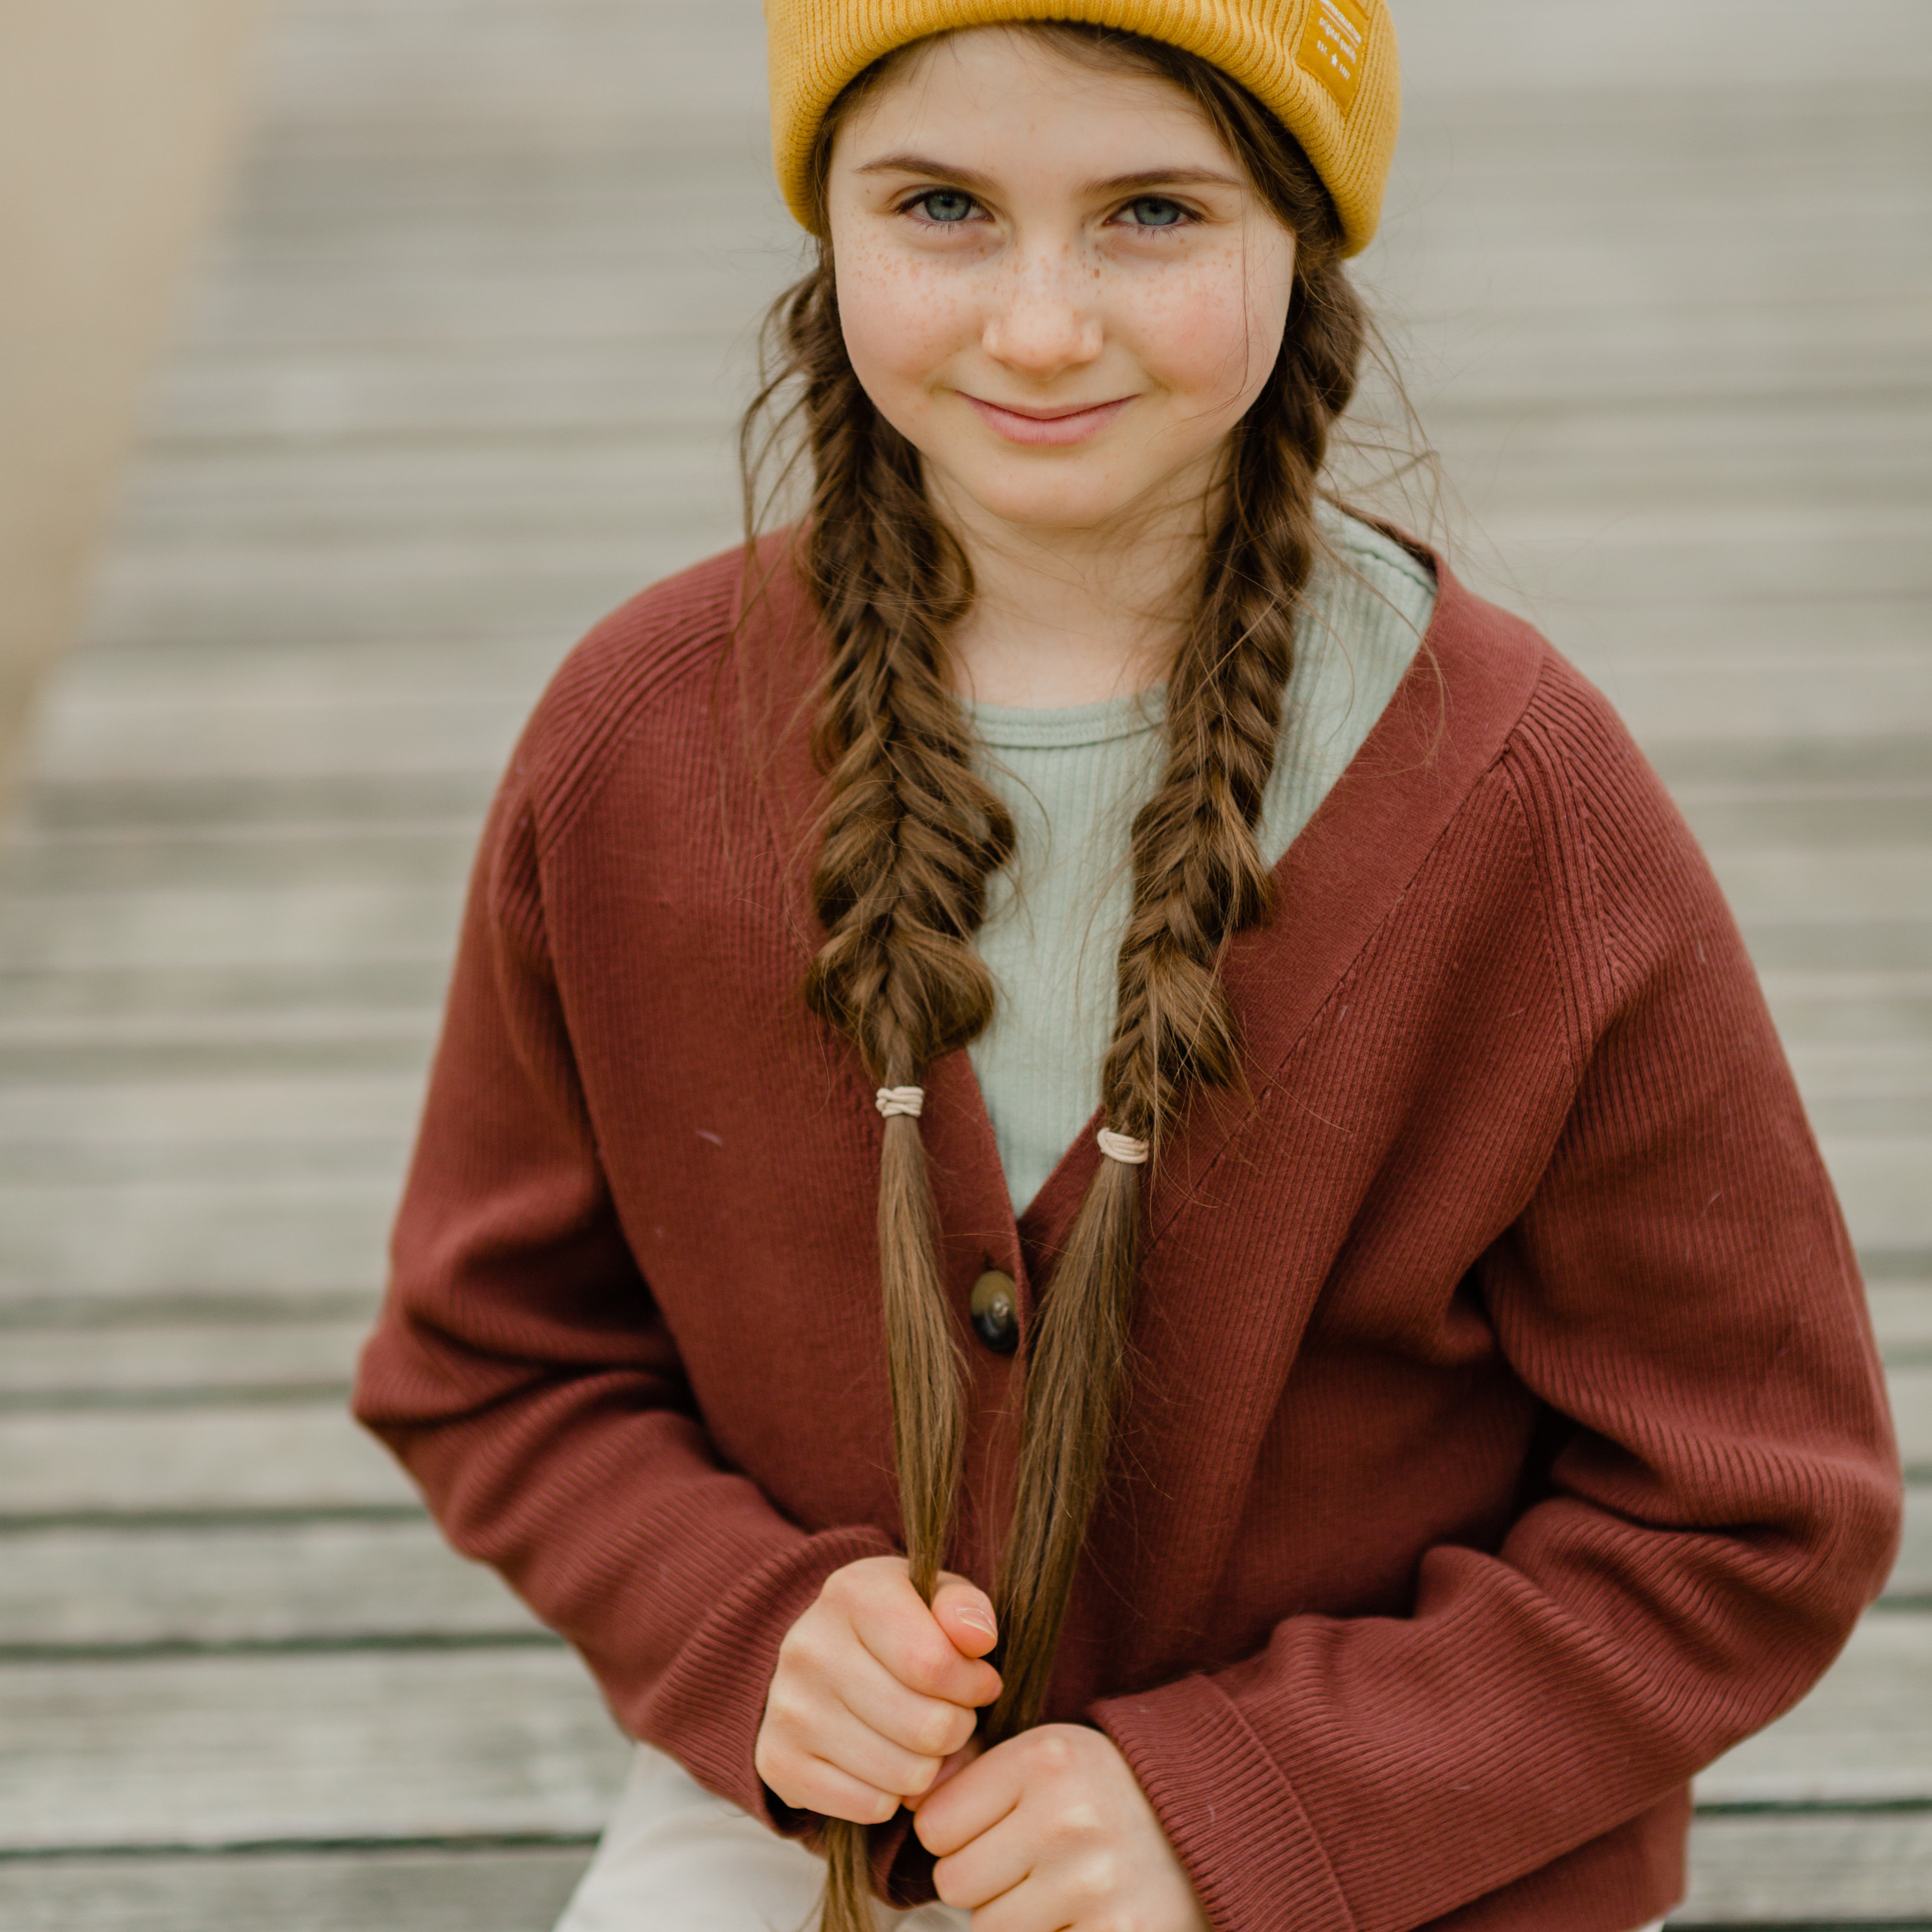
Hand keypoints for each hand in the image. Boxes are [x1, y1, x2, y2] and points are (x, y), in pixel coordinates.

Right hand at [755, 1555, 1001, 1824]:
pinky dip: (892, 1795)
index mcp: (853, 1593)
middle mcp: (810, 1646)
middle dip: (957, 1727)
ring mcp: (788, 1707)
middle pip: (926, 1726)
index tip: (979, 1682)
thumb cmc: (897, 1624)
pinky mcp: (777, 1762)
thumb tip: (978, 1638)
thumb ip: (964, 1606)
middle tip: (952, 1714)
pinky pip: (870, 1807)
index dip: (974, 1684)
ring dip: (929, 1764)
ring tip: (921, 1736)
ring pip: (904, 1774)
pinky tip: (886, 1760)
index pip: (935, 1663)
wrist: (819, 1656)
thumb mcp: (934, 1596)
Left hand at [913, 1723, 1208, 1931]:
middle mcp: (1067, 1815)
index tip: (997, 1829)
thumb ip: (975, 1775)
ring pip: (988, 1930)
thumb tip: (903, 1800)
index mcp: (1044, 1757)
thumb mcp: (1050, 1758)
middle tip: (1033, 1865)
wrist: (1215, 1829)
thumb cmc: (1109, 1795)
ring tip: (1059, 1892)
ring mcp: (1094, 1883)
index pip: (934, 1824)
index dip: (957, 1835)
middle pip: (954, 1883)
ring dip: (1014, 1921)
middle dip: (984, 1882)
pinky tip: (1079, 1919)